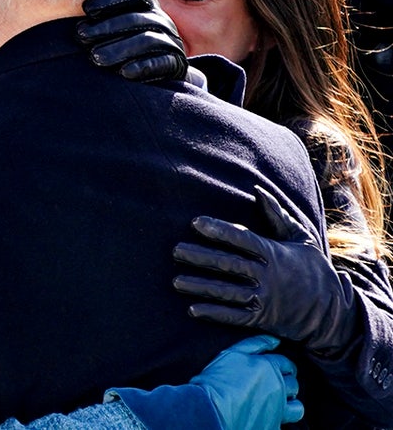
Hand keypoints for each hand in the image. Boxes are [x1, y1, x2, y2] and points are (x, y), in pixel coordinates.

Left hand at [75, 0, 187, 82]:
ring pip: (146, 40)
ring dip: (119, 49)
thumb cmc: (122, 44)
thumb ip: (97, 16)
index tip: (86, 10)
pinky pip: (161, 63)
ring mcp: (171, 40)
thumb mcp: (111, 27)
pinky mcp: (176, 63)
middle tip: (81, 36)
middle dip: (105, 27)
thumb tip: (65, 7)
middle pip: (134, 18)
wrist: (157, 72)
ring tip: (95, 57)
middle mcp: (160, 19)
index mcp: (145, 5)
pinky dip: (142, 67)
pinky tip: (124, 73)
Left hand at [174, 184, 359, 355]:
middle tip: (175, 250)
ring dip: (200, 287)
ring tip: (176, 281)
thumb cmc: (314, 269)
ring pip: (227, 291)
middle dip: (200, 257)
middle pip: (229, 264)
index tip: (195, 222)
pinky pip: (234, 316)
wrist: (332, 312)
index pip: (242, 239)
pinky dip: (214, 314)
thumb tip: (257, 189)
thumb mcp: (301, 239)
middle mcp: (267, 276)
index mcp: (275, 253)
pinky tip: (192, 309)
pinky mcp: (262, 318)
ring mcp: (264, 298)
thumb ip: (278, 215)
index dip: (219, 230)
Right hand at [192, 335, 303, 427]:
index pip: (286, 363)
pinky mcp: (274, 425)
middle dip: (286, 384)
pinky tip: (267, 416)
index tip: (276, 369)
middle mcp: (278, 387)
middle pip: (293, 383)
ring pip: (297, 407)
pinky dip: (279, 419)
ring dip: (289, 403)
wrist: (210, 409)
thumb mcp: (232, 353)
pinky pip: (285, 423)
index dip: (282, 366)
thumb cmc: (217, 380)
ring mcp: (278, 408)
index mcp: (269, 366)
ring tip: (276, 403)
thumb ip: (255, 344)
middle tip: (273, 385)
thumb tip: (275, 340)